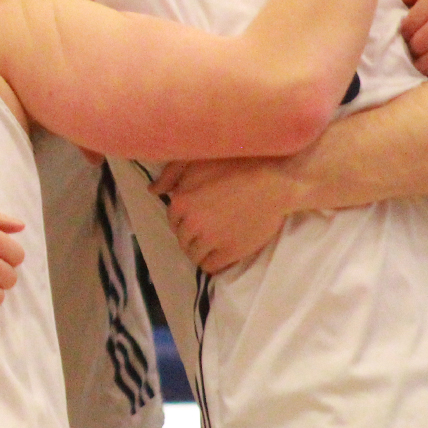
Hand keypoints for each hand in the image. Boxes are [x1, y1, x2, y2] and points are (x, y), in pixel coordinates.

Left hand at [151, 158, 296, 272]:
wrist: (274, 182)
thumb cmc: (236, 164)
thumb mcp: (196, 160)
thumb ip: (171, 174)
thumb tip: (152, 190)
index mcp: (180, 202)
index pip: (173, 221)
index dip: (184, 220)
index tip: (197, 218)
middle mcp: (191, 224)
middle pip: (182, 239)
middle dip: (191, 236)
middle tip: (207, 231)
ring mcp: (210, 240)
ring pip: (194, 255)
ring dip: (200, 251)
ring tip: (213, 245)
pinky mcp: (229, 252)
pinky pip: (211, 267)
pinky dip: (212, 263)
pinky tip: (219, 257)